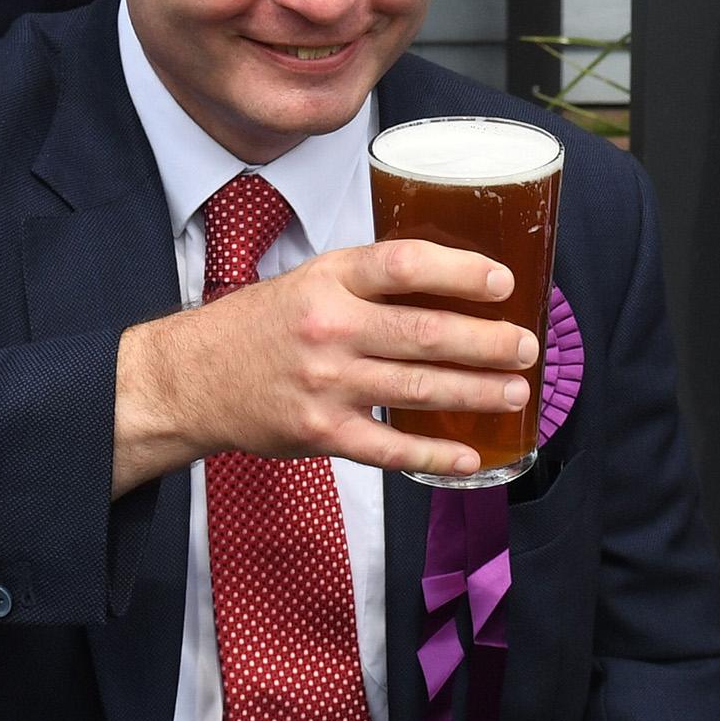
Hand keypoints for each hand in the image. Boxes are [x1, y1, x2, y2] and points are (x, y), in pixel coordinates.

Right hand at [113, 239, 537, 494]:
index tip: (504, 282)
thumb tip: (455, 283)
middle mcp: (330, 328)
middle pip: (425, 332)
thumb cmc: (263, 325)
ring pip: (418, 388)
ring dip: (477, 393)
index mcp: (330, 280)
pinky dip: (434, 454)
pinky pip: (389, 446)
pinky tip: (471, 455)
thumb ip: (373, 282)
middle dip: (488, 343)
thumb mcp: (312, 280)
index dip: (460, 272)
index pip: (404, 265)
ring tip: (517, 392)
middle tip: (529, 347)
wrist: (191, 378)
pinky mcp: (320, 432)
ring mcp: (326, 383)